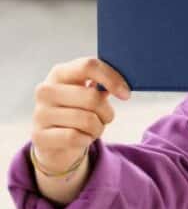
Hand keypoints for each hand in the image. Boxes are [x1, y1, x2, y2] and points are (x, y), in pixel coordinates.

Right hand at [31, 57, 130, 172]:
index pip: (88, 66)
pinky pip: (75, 137)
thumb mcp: (88, 94)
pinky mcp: (40, 135)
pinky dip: (86, 140)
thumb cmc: (78, 112)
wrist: (56, 142)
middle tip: (104, 118)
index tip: (125, 94)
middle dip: (107, 112)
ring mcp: (40, 113)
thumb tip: (122, 86)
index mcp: (60, 73)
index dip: (112, 79)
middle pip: (92, 97)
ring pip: (87, 120)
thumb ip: (103, 85)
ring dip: (98, 128)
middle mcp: (46, 90)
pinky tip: (81, 138)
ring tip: (91, 129)